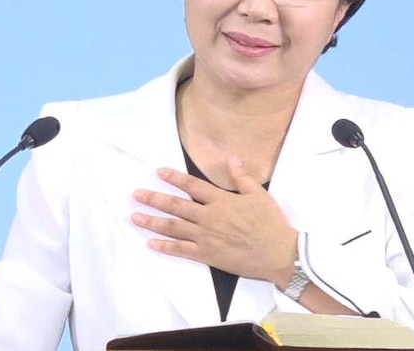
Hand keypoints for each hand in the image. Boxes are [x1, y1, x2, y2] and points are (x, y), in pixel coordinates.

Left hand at [131, 158, 296, 286]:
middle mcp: (209, 217)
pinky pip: (181, 250)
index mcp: (222, 201)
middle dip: (154, 199)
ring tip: (135, 217)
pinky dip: (165, 247)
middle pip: (176, 206)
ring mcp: (206, 237)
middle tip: (136, 195)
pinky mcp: (207, 255)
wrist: (278, 253)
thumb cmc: (270, 223)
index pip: (193, 186)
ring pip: (174, 227)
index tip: (159, 172)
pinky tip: (151, 243)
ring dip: (153, 221)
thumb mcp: (259, 194)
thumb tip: (231, 158)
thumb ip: (242, 177)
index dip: (175, 178)